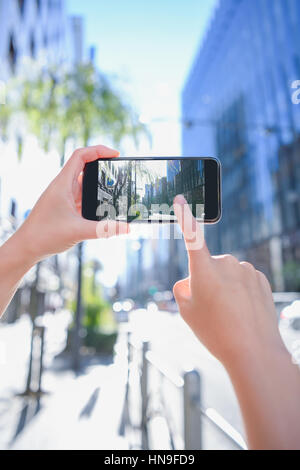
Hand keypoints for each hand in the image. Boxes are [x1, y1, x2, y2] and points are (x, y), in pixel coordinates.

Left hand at [15, 145, 128, 264]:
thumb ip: (104, 230)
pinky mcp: (65, 207)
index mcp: (63, 184)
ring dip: (99, 186)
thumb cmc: (44, 235)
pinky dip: (94, 199)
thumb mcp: (78, 231)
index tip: (116, 155)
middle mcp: (63, 187)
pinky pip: (83, 197)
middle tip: (120, 174)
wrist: (26, 248)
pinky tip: (105, 208)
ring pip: (84, 184)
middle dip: (103, 169)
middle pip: (85, 167)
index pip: (81, 156)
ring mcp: (64, 197)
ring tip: (117, 191)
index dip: (99, 150)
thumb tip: (127, 228)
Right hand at [173, 195, 282, 367]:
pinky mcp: (260, 279)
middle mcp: (226, 264)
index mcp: (204, 269)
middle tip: (209, 307)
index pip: (192, 236)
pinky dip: (240, 290)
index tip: (181, 199)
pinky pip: (243, 279)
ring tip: (228, 313)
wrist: (254, 352)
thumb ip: (182, 290)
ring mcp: (246, 271)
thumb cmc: (216, 332)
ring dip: (224, 286)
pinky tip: (242, 310)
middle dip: (205, 280)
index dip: (185, 217)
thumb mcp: (187, 313)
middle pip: (208, 266)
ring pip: (227, 273)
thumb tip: (190, 281)